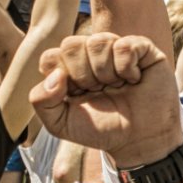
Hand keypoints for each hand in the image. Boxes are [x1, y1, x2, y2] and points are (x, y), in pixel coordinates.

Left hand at [28, 32, 182, 169]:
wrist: (139, 140)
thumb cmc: (102, 130)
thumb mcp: (60, 124)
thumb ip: (41, 101)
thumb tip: (55, 74)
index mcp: (68, 69)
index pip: (50, 57)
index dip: (62, 79)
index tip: (78, 96)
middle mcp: (90, 55)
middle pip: (70, 45)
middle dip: (83, 75)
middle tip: (98, 91)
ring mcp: (114, 48)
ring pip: (97, 41)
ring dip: (106, 72)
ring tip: (118, 86)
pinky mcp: (141, 48)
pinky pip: (125, 45)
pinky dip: (127, 69)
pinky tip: (134, 80)